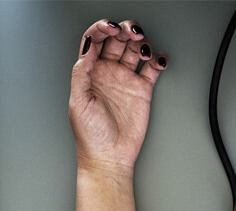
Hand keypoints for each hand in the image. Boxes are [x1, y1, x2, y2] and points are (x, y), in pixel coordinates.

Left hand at [69, 19, 166, 172]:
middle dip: (124, 29)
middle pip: (117, 39)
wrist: (109, 158)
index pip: (95, 40)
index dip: (101, 28)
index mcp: (89, 73)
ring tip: (142, 49)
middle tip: (131, 33)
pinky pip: (152, 67)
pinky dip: (157, 58)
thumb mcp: (78, 102)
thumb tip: (88, 47)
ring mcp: (125, 80)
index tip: (110, 28)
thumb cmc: (90, 136)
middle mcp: (107, 72)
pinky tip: (157, 60)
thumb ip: (81, 72)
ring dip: (141, 41)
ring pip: (135, 48)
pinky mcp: (142, 89)